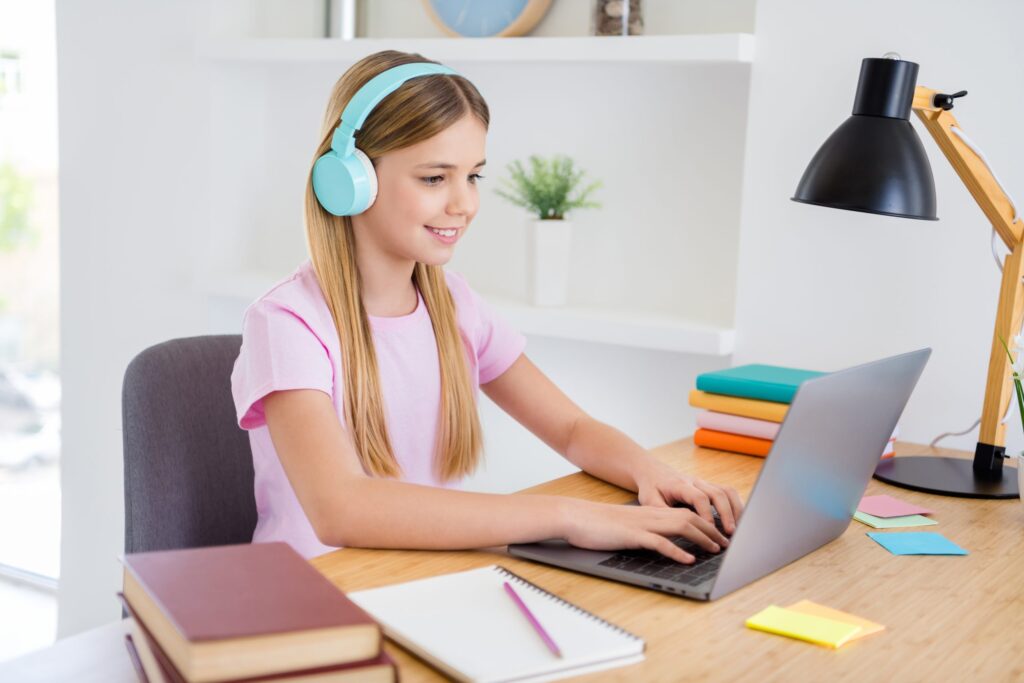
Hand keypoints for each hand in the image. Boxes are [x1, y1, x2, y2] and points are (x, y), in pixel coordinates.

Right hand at [560, 498, 730, 564]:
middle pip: (689, 518)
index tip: (719, 536)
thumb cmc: (597, 524)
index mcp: (650, 513)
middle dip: (711, 530)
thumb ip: (643, 531)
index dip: (705, 524)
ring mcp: (642, 524)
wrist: (575, 517)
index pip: (685, 514)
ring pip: (680, 526)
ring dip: (701, 538)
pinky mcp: (632, 534)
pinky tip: (687, 559)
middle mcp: (650, 515)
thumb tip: (659, 543)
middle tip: (726, 544)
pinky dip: (676, 551)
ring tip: (716, 550)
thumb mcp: (626, 526)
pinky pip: (659, 542)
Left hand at [632, 458, 744, 533]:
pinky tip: (737, 520)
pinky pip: (727, 492)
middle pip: (717, 493)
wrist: (653, 472)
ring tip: (737, 528)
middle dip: (726, 513)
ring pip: (726, 491)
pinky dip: (735, 505)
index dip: (707, 513)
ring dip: (734, 509)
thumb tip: (675, 527)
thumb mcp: (649, 501)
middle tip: (730, 532)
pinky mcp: (709, 487)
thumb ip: (662, 512)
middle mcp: (695, 482)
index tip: (711, 529)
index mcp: (680, 485)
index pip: (699, 497)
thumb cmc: (651, 488)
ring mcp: (704, 483)